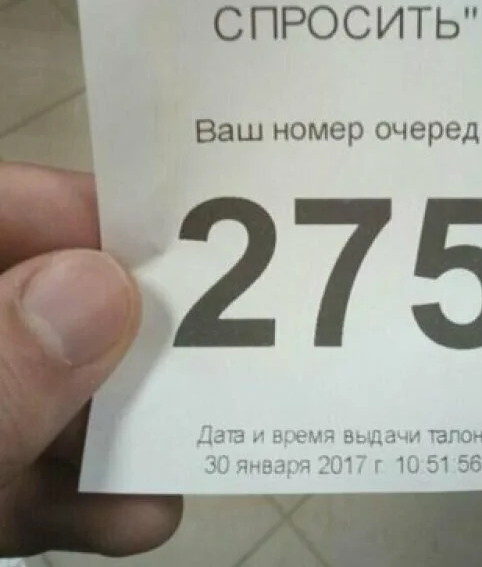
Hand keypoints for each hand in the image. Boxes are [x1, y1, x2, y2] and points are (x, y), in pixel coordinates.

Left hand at [0, 163, 181, 556]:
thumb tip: (104, 292)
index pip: (12, 206)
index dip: (94, 214)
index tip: (184, 246)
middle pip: (52, 302)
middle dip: (132, 336)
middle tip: (219, 348)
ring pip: (54, 391)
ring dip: (125, 427)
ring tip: (194, 448)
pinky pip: (34, 474)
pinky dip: (86, 497)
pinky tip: (138, 516)